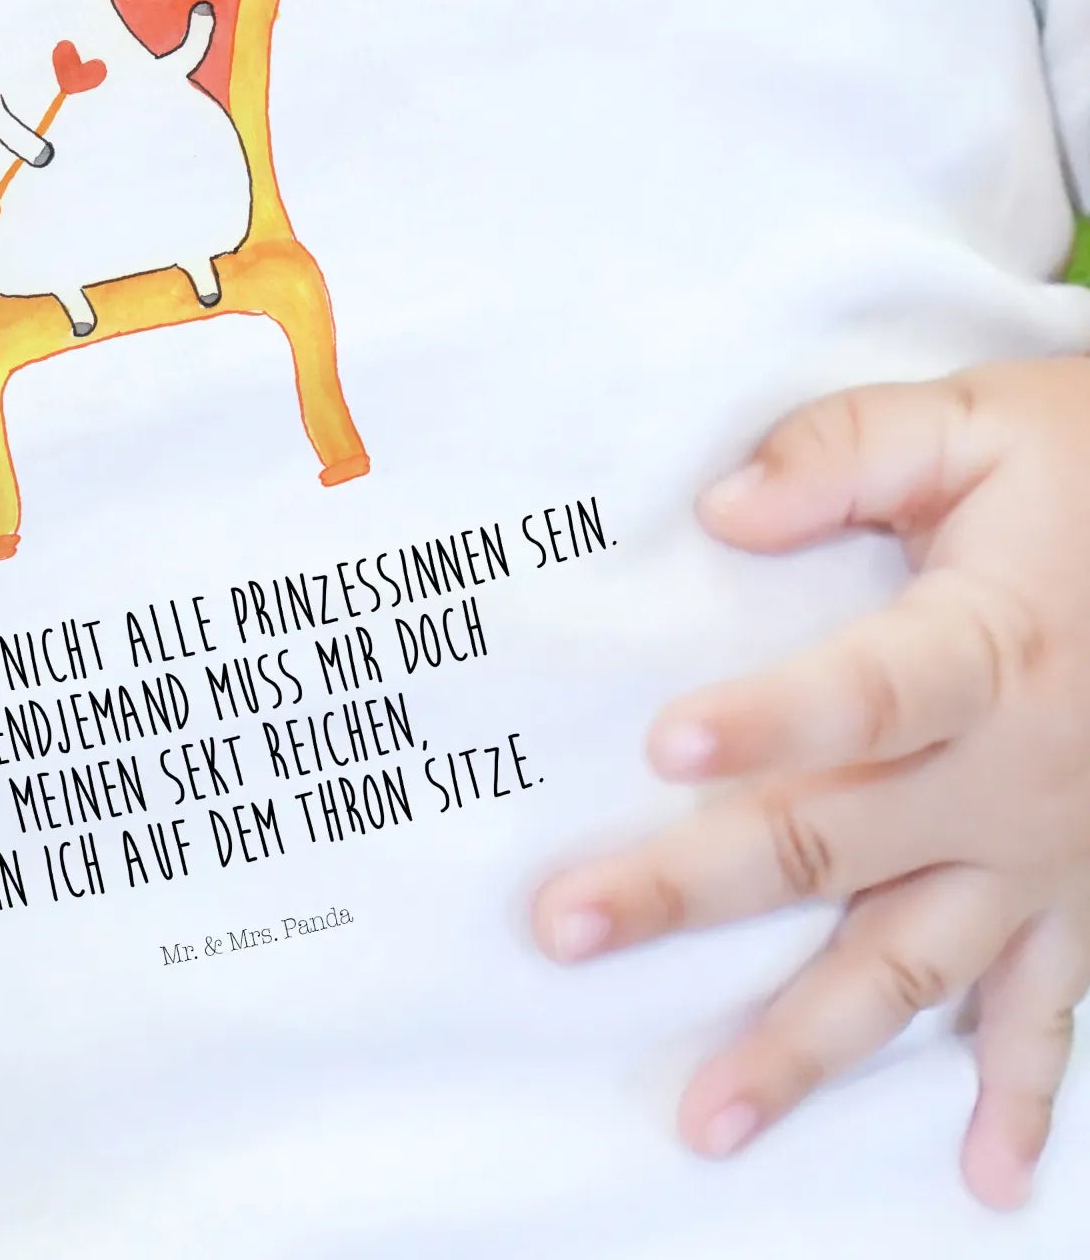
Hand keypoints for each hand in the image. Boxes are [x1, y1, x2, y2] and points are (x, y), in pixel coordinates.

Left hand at [532, 360, 1089, 1209]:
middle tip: (567, 929)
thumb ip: (844, 451)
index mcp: (987, 648)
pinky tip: (982, 1181)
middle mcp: (1014, 773)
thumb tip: (721, 509)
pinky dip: (1019, 1097)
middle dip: (691, 890)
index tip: (665, 744)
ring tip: (709, 1118)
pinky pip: (1051, 1009)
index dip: (771, 720)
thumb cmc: (1086, 467)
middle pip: (837, 843)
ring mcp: (1048, 851)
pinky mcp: (1080, 890)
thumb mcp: (976, 423)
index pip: (867, 694)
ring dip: (810, 1045)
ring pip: (917, 966)